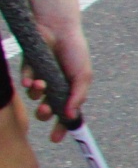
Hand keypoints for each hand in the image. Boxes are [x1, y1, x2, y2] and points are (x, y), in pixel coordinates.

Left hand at [23, 17, 89, 138]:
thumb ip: (78, 97)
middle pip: (47, 110)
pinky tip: (31, 80)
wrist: (58, 28)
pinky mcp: (29, 68)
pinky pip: (25, 82)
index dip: (61, 127)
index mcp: (70, 90)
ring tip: (40, 85)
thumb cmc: (75, 51)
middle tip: (45, 110)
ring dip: (37, 95)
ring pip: (35, 97)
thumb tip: (71, 116)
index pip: (66, 114)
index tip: (55, 139)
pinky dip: (27, 83)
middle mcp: (55, 87)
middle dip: (45, 113)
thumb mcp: (82, 76)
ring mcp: (42, 78)